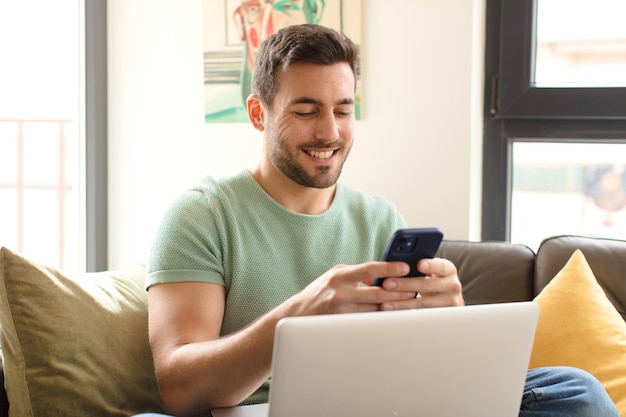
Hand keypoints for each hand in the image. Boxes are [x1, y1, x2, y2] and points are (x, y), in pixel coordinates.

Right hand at [285, 261, 418, 315]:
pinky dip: (382, 318)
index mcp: (340, 276)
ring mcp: (342, 311)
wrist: (299, 314)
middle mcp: (340, 293)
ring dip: (393, 307)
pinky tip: (393, 316)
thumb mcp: (335, 276)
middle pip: (377, 292)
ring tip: (408, 303)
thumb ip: (356, 273)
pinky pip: (368, 322)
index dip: (388, 268)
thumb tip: (382, 273)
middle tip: (413, 289)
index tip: (404, 267)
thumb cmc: (321, 291)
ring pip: (375, 310)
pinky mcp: (343, 325)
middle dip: (398, 291)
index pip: (368, 269)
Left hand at [377, 257, 463, 310]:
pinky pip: (421, 316)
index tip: (418, 264)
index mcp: (448, 269)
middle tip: (387, 284)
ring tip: (385, 303)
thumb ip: (418, 265)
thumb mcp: (430, 269)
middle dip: (404, 284)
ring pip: (423, 304)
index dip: (430, 265)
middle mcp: (452, 285)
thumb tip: (397, 264)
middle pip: (427, 285)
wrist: (445, 297)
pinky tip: (393, 312)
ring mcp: (450, 302)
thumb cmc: (432, 279)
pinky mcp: (442, 317)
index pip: (440, 266)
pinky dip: (405, 314)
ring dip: (401, 303)